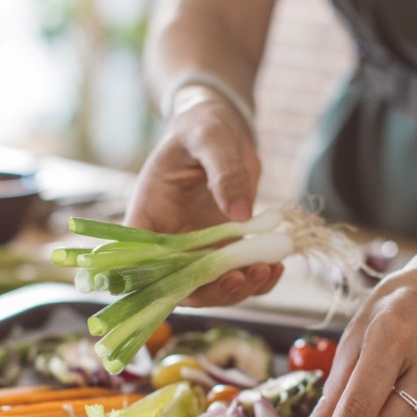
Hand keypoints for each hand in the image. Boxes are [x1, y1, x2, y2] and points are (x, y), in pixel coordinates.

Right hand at [124, 88, 282, 305]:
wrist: (224, 128)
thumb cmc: (203, 126)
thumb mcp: (210, 137)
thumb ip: (224, 171)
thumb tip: (241, 212)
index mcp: (148, 215)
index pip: (140, 263)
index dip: (159, 282)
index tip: (195, 281)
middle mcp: (169, 240)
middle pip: (179, 285)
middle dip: (212, 290)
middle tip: (243, 276)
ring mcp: (197, 248)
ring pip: (211, 288)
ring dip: (239, 289)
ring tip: (268, 268)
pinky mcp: (224, 248)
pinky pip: (238, 275)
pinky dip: (257, 279)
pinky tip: (276, 266)